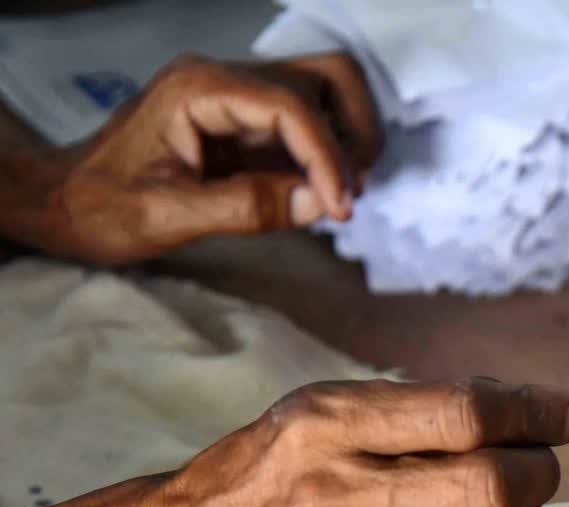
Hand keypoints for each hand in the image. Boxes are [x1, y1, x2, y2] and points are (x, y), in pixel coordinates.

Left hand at [15, 52, 380, 263]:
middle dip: (352, 131)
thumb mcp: (166, 216)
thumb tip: (319, 204)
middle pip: (324, 77)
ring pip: (325, 91)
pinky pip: (308, 121)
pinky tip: (324, 190)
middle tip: (352, 189)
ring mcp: (238, 96)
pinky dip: (330, 151)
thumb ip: (245, 207)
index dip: (327, 156)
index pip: (291, 105)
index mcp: (199, 89)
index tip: (341, 206)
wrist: (63, 201)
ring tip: (344, 190)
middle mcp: (224, 79)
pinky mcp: (246, 120)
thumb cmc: (100, 207)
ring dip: (349, 136)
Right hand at [125, 378, 568, 506]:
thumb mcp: (320, 412)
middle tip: (540, 463)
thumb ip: (413, 408)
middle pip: (488, 486)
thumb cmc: (264, 472)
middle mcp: (339, 493)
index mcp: (330, 425)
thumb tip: (521, 409)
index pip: (462, 412)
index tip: (567, 413)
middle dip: (540, 470)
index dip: (533, 410)